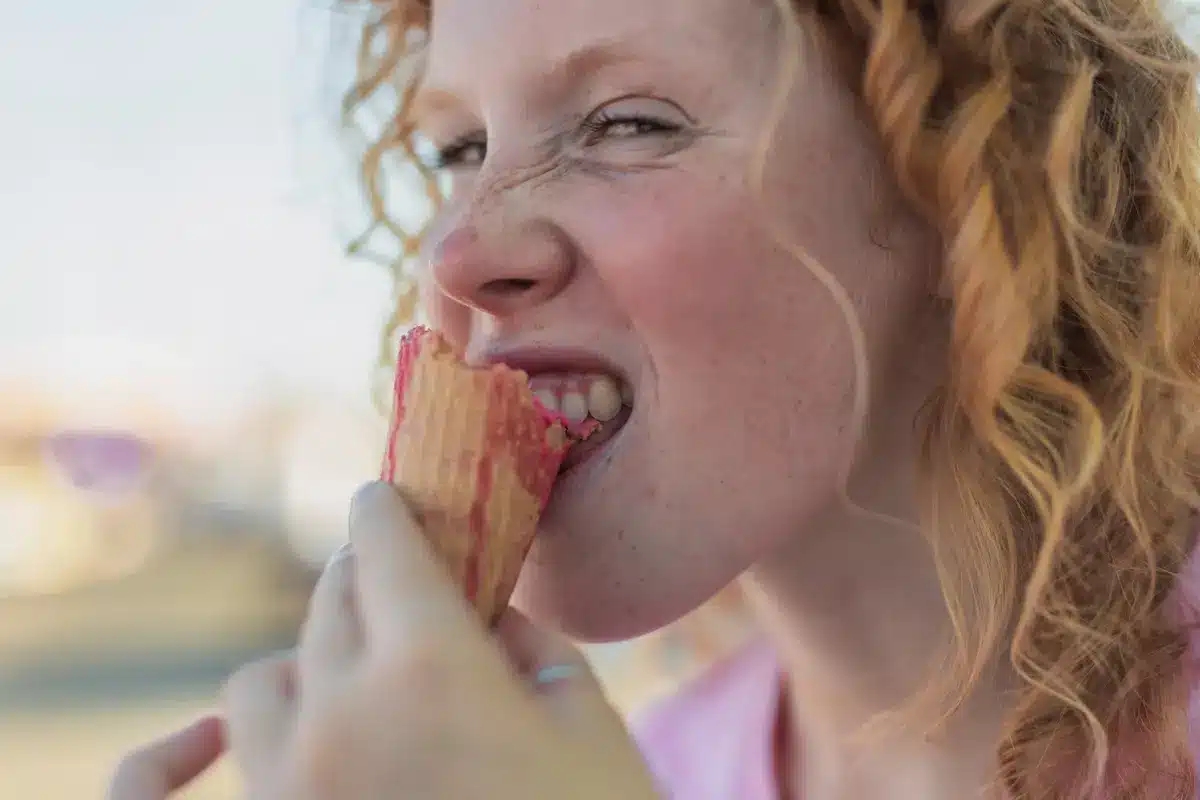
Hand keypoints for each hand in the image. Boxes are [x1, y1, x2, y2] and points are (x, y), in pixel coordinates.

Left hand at [109, 481, 660, 799]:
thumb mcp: (586, 723)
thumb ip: (528, 646)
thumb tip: (482, 611)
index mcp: (431, 668)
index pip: (385, 549)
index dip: (383, 511)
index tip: (383, 497)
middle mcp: (342, 713)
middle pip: (331, 601)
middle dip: (363, 574)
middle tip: (395, 576)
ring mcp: (293, 781)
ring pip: (265, 676)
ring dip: (311, 650)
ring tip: (357, 663)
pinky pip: (237, 756)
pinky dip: (259, 726)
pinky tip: (288, 733)